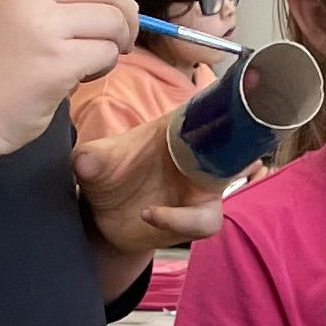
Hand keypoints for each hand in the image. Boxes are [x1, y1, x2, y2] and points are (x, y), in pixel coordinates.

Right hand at [0, 0, 136, 151]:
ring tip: (93, 59)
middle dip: (124, 13)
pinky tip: (83, 75)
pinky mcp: (56, 60)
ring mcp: (39, 24)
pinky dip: (105, 65)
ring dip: (116, 42)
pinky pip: (107, 51)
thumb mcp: (14, 4)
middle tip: (118, 38)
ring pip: (112, 18)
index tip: (104, 8)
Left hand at [73, 118, 224, 255]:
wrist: (102, 214)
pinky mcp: (199, 216)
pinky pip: (205, 220)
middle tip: (232, 154)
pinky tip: (149, 216)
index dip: (229, 105)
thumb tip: (85, 162)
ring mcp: (202, 188)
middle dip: (241, 148)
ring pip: (226, 185)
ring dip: (201, 194)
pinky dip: (181, 221)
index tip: (231, 104)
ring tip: (152, 210)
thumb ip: (92, 159)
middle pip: (235, 145)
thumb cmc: (106, 174)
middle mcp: (199, 156)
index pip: (213, 109)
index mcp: (180, 129)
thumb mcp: (95, 162)